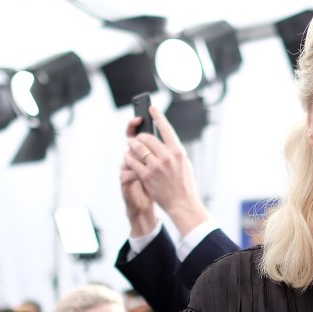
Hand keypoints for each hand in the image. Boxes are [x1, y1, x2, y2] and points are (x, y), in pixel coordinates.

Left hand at [122, 107, 208, 237]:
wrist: (182, 203)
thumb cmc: (184, 184)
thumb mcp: (184, 164)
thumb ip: (173, 151)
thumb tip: (162, 140)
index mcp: (178, 152)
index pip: (166, 129)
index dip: (158, 116)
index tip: (152, 108)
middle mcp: (167, 157)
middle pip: (147, 138)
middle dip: (139, 137)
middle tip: (136, 138)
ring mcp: (156, 166)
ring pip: (137, 148)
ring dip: (131, 145)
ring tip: (130, 145)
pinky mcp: (146, 176)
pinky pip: (132, 161)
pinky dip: (128, 158)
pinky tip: (128, 158)